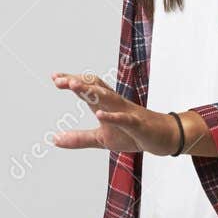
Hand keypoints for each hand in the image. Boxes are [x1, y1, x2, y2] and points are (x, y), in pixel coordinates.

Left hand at [50, 72, 180, 154]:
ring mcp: (127, 112)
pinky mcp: (138, 125)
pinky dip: (112, 116)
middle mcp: (115, 103)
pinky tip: (100, 114)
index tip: (54, 77)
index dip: (72, 82)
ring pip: (108, 97)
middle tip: (59, 80)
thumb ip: (79, 138)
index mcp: (106, 104)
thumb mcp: (102, 139)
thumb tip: (54, 139)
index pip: (88, 88)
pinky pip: (125, 118)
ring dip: (91, 91)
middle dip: (78, 82)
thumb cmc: (132, 135)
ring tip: (74, 85)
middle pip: (95, 87)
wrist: (163, 138)